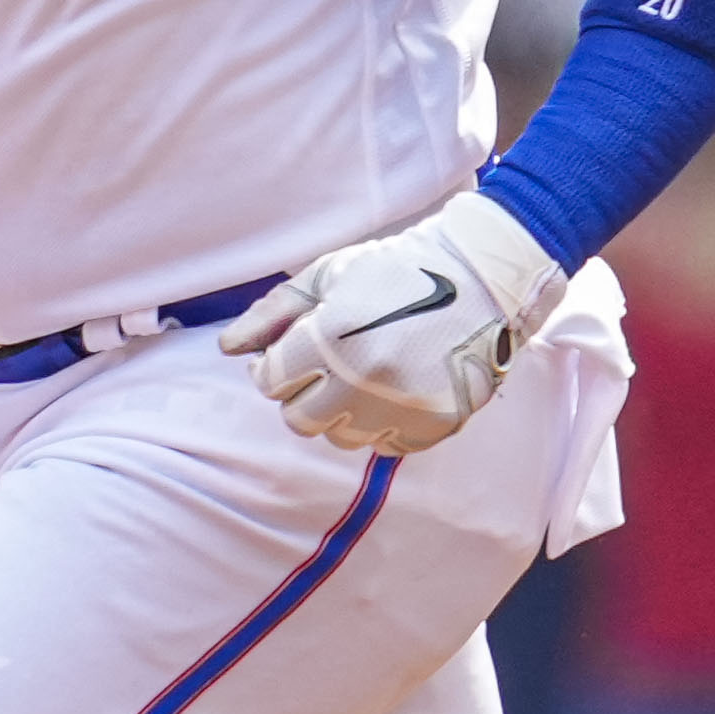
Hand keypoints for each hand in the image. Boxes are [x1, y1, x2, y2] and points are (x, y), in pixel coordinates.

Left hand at [222, 192, 565, 454]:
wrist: (485, 275)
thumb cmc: (399, 267)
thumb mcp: (331, 274)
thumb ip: (275, 311)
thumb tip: (229, 348)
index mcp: (332, 337)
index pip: (270, 382)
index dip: (274, 366)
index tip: (289, 353)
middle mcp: (363, 379)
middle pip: (299, 419)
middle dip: (302, 394)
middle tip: (323, 368)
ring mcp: (402, 406)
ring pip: (341, 438)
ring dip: (341, 412)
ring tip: (362, 377)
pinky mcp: (435, 424)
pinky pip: (387, 445)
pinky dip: (383, 424)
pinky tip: (395, 390)